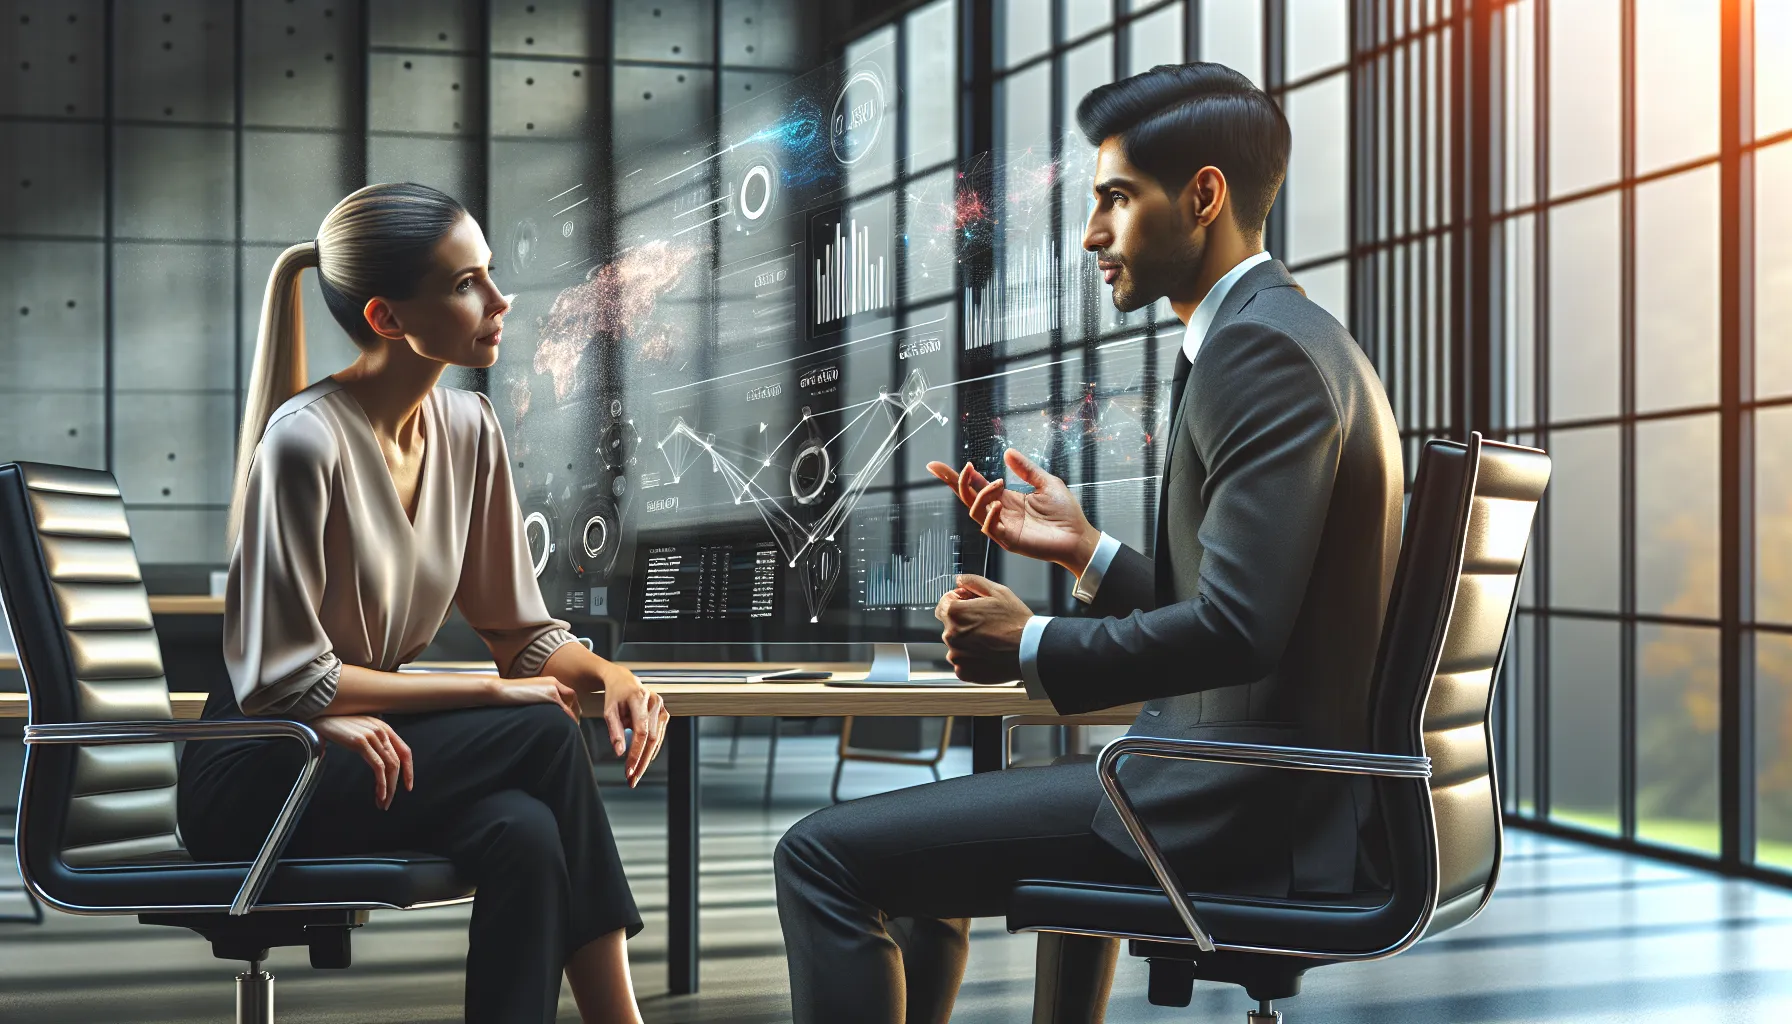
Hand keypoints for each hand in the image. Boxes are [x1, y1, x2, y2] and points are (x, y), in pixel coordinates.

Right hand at [311, 715, 412, 809]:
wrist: (320, 714)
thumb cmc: (338, 724)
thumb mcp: (362, 729)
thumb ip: (373, 741)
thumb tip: (379, 762)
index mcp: (384, 728)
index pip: (405, 751)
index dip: (409, 770)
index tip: (408, 786)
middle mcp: (382, 731)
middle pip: (397, 762)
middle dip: (396, 785)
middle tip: (388, 802)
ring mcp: (372, 736)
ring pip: (390, 766)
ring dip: (389, 788)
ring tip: (383, 802)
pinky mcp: (361, 742)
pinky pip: (378, 767)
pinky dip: (381, 783)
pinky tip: (379, 794)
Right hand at [487, 675, 582, 720]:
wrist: (500, 691)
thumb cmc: (509, 696)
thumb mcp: (529, 696)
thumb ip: (540, 700)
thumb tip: (546, 714)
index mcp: (548, 682)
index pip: (566, 693)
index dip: (570, 704)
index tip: (571, 715)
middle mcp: (553, 683)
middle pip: (572, 696)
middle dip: (575, 710)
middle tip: (575, 723)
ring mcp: (553, 688)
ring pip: (571, 702)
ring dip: (573, 715)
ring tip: (573, 727)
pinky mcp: (551, 695)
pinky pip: (565, 709)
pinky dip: (569, 718)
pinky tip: (568, 726)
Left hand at [598, 664, 669, 786]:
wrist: (624, 680)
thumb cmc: (615, 695)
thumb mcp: (609, 710)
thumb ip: (614, 731)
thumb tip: (619, 753)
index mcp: (639, 698)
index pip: (640, 731)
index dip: (635, 753)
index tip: (628, 770)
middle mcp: (654, 702)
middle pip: (651, 738)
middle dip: (641, 761)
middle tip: (632, 779)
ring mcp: (661, 707)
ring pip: (657, 739)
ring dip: (646, 759)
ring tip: (635, 774)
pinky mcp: (664, 713)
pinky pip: (659, 736)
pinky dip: (651, 750)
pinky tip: (643, 761)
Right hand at [927, 449, 1099, 574]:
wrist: (1078, 536)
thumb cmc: (1065, 513)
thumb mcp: (1046, 482)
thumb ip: (1026, 469)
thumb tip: (1007, 452)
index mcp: (1006, 499)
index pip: (975, 485)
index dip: (956, 476)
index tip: (935, 466)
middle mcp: (999, 512)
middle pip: (967, 497)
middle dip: (956, 482)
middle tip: (957, 468)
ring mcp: (1002, 527)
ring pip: (975, 511)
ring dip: (981, 495)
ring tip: (997, 484)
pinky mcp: (1008, 541)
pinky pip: (989, 528)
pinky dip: (989, 515)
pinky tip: (997, 505)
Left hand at [934, 573, 1031, 683]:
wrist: (1030, 651)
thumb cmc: (1016, 621)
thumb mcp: (998, 591)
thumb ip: (973, 581)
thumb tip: (959, 580)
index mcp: (955, 613)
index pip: (943, 604)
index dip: (959, 602)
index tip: (972, 605)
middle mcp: (950, 635)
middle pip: (950, 625)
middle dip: (964, 622)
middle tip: (987, 624)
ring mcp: (955, 656)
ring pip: (956, 645)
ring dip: (967, 641)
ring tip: (990, 640)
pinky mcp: (963, 672)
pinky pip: (962, 662)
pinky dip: (972, 659)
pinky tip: (988, 653)